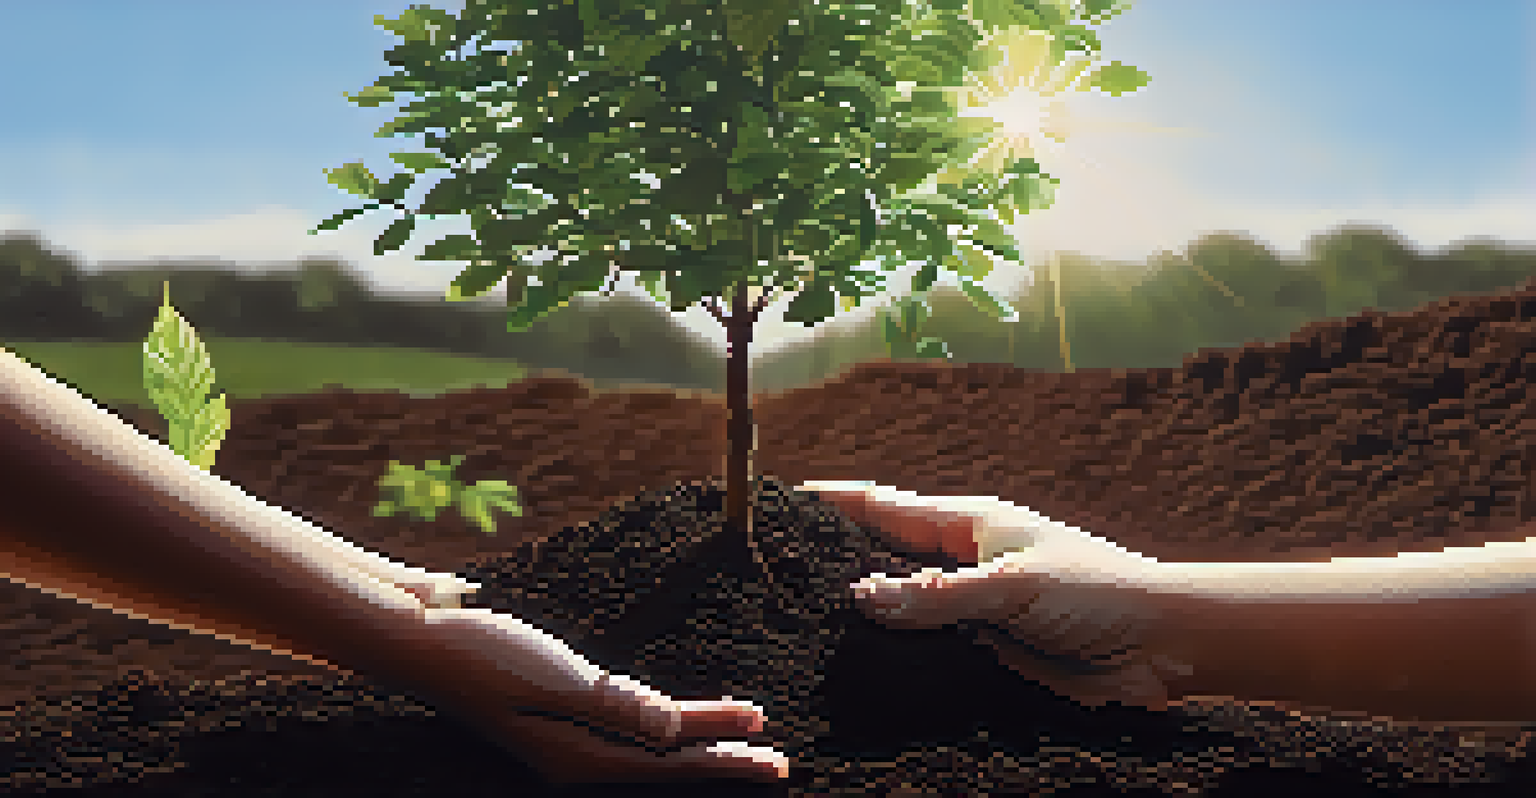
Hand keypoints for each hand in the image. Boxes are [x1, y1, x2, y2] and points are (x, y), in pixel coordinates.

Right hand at [397, 608, 788, 784]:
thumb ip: (614, 704)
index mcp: (575, 754)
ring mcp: (564, 739)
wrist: (421, 635)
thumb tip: (674, 731)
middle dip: (723, 759)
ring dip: (698, 739)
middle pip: (666, 761)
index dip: (723, 756)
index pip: (669, 760)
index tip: (771, 756)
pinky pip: (626, 727)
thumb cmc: (482, 651)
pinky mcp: (557, 715)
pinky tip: (678, 718)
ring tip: (744, 734)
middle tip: (778, 761)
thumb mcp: (552, 677)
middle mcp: (573, 757)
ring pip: (648, 745)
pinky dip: (662, 722)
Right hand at [800, 481, 1192, 711]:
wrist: (1164, 648)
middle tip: (769, 570)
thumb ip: (937, 596)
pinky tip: (858, 673)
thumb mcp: (1013, 587)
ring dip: (861, 619)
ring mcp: (971, 611)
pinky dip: (894, 659)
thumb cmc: (1099, 594)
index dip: (831, 502)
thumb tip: (858, 597)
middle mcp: (963, 563)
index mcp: (970, 523)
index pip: (884, 506)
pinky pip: (927, 654)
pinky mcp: (984, 654)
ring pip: (900, 612)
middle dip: (832, 561)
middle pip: (882, 559)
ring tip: (794, 627)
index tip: (776, 500)